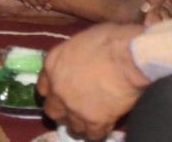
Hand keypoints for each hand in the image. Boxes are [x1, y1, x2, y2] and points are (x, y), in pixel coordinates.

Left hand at [39, 22, 148, 138]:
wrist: (128, 56)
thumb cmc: (110, 39)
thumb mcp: (82, 39)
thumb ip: (75, 55)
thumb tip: (82, 60)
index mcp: (53, 64)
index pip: (43, 87)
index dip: (54, 90)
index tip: (63, 91)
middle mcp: (58, 89)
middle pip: (53, 110)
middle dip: (64, 110)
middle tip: (78, 106)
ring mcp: (74, 108)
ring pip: (72, 126)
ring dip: (81, 123)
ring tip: (94, 117)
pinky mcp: (94, 122)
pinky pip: (93, 135)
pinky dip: (99, 131)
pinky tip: (107, 124)